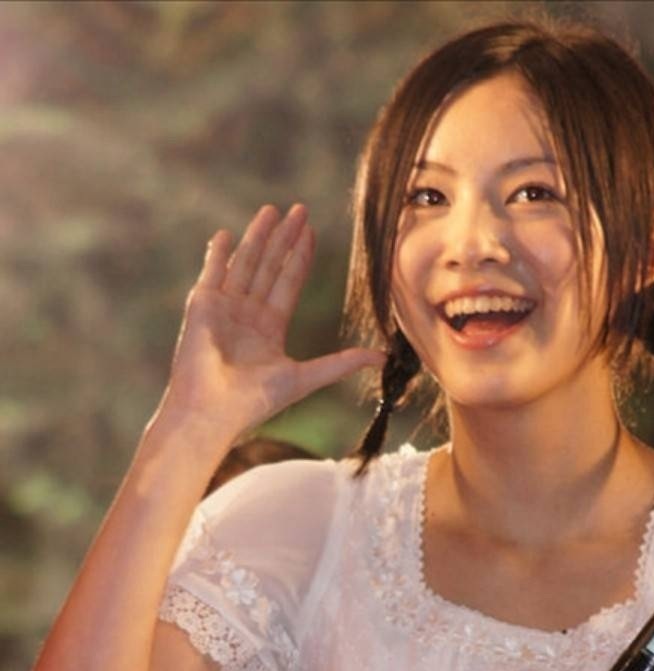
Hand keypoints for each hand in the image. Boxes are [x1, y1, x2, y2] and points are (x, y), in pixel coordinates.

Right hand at [161, 204, 383, 437]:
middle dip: (284, 239)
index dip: (300, 257)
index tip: (311, 231)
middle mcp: (246, 316)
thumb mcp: (305, 378)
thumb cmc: (254, 401)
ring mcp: (223, 309)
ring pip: (244, 264)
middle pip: (269, 267)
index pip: (288, 283)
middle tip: (299, 209)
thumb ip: (341, 364)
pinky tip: (225, 234)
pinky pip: (211, 273)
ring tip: (271, 210)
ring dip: (257, 237)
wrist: (213, 410)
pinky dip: (216, 254)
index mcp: (268, 330)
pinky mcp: (202, 306)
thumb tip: (383, 358)